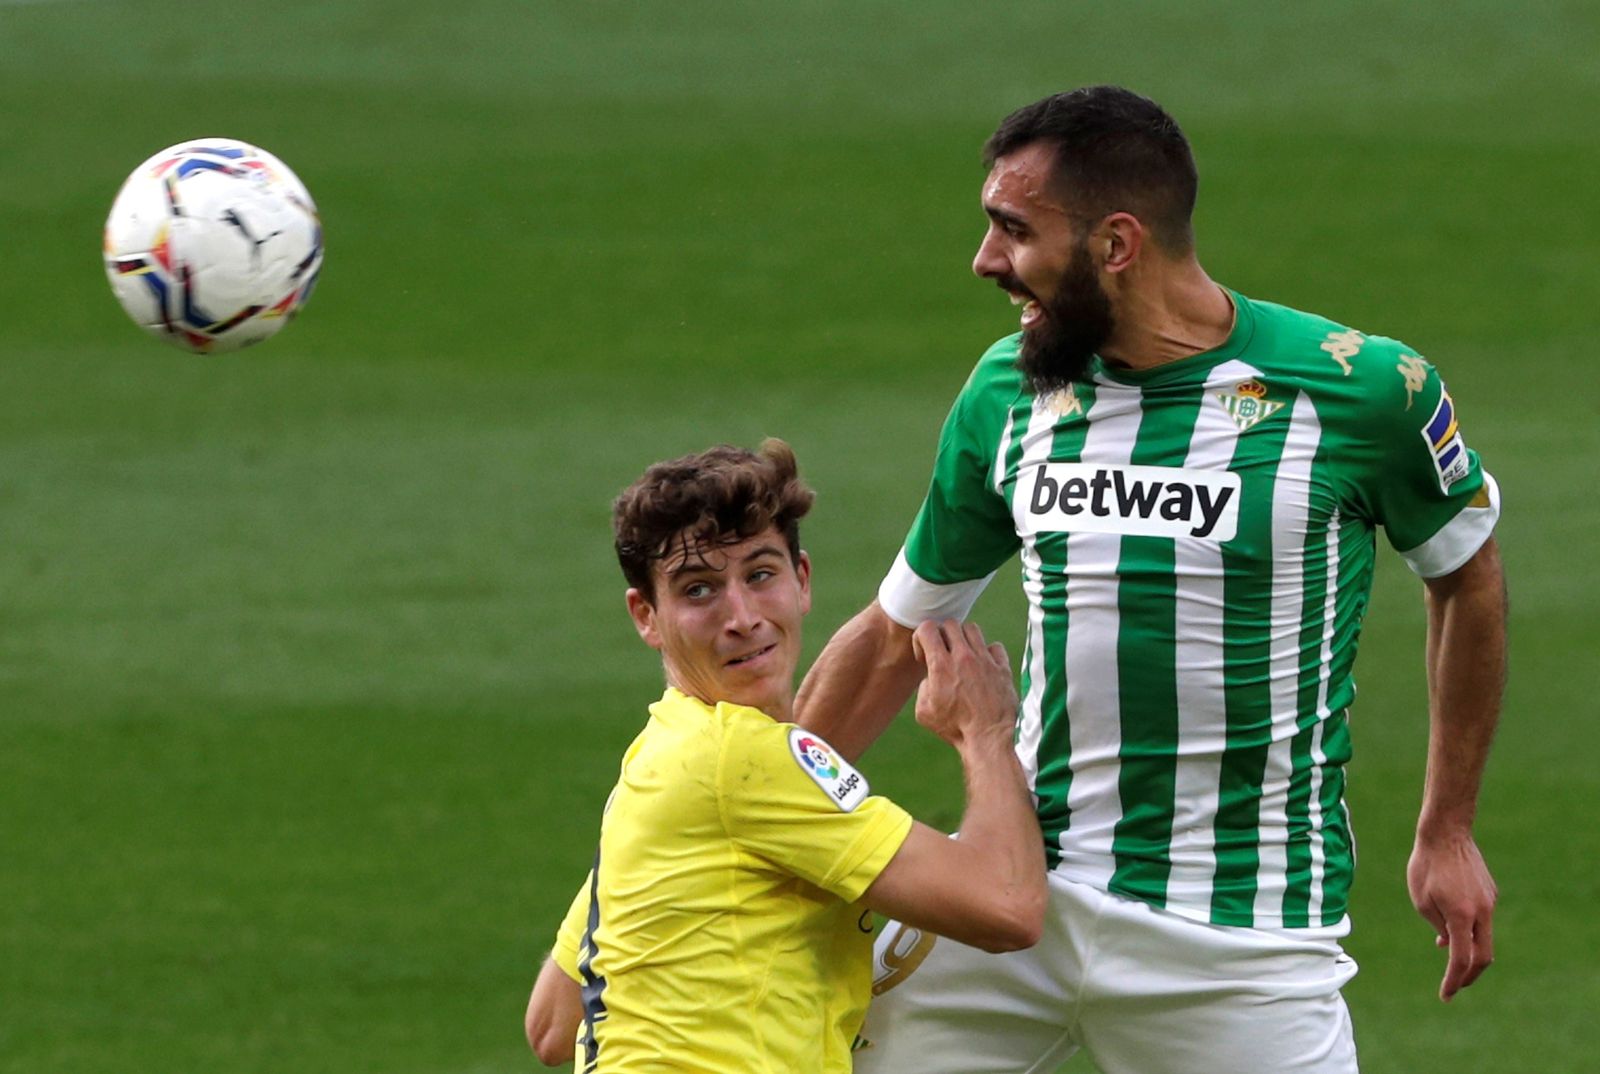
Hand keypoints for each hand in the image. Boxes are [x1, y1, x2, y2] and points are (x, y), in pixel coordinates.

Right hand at [911, 619, 1016, 747]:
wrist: (988, 738)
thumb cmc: (955, 728)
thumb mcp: (924, 711)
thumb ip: (923, 687)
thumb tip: (931, 677)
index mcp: (941, 666)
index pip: (927, 628)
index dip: (921, 638)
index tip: (924, 656)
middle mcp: (963, 657)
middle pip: (950, 624)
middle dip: (941, 635)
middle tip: (942, 654)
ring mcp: (985, 661)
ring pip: (973, 629)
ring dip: (964, 639)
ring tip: (962, 656)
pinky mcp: (1002, 669)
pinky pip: (995, 646)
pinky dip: (988, 652)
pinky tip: (983, 666)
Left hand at [1406, 827, 1496, 1001]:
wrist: (1446, 832)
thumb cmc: (1426, 865)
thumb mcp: (1421, 900)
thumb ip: (1438, 926)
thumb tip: (1449, 947)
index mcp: (1462, 916)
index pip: (1461, 959)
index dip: (1453, 980)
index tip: (1446, 995)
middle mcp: (1482, 912)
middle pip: (1483, 956)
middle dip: (1469, 975)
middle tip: (1455, 986)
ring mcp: (1490, 902)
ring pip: (1485, 938)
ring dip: (1470, 952)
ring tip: (1450, 958)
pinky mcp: (1491, 892)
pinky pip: (1483, 920)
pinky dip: (1471, 931)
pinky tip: (1453, 928)